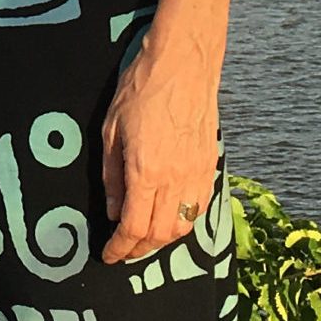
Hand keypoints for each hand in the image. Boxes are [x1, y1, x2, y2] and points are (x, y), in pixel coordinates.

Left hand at [98, 38, 222, 263]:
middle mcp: (175, 179)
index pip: (134, 227)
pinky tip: (169, 217)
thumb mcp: (111, 130)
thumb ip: (111, 176)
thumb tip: (112, 211)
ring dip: (163, 240)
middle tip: (123, 251)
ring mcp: (197, 174)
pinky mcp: (211, 166)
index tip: (109, 256)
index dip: (120, 248)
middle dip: (140, 250)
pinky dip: (183, 221)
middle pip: (161, 234)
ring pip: (184, 226)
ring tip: (145, 239)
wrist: (183, 65)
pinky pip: (199, 207)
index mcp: (146, 171)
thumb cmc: (141, 90)